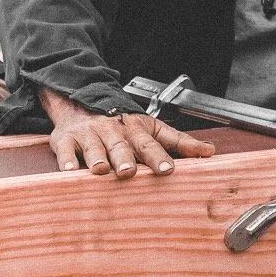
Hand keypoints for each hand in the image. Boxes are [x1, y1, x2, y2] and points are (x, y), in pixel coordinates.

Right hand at [40, 90, 214, 178]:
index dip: (158, 157)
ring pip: (93, 147)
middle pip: (120, 146)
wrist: (81, 104)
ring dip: (97, 158)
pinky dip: (67, 160)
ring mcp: (88, 135)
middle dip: (124, 159)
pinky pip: (66, 150)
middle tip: (129, 172)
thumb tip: (209, 152)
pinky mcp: (66, 140)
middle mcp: (112, 131)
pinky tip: (69, 170)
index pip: (149, 144)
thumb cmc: (121, 125)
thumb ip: (179, 142)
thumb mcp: (152, 129)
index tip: (167, 169)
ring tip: (101, 170)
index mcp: (134, 130)